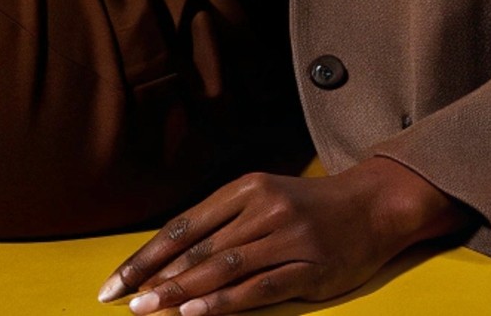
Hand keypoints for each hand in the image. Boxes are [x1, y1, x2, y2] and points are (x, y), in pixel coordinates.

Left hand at [93, 157, 473, 313]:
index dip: (147, 254)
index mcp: (245, 188)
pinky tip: (198, 314)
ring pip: (223, 266)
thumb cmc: (310, 207)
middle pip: (198, 247)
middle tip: (123, 300)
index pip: (183, 225)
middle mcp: (263, 208)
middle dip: (156, 276)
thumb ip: (223, 223)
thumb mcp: (264, 198)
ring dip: (183, 291)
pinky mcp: (309, 267)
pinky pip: (259, 287)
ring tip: (150, 309)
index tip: (117, 279)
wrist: (374, 205)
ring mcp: (287, 237)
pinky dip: (225, 302)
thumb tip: (170, 260)